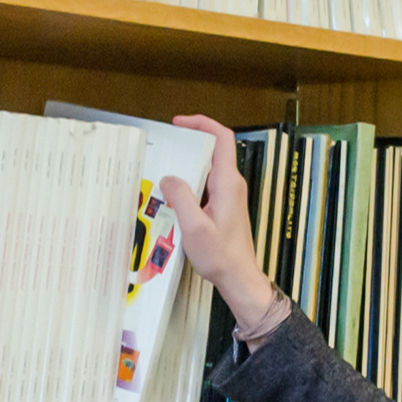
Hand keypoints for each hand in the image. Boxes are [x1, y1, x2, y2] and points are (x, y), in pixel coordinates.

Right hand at [162, 114, 274, 326]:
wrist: (239, 277)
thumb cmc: (221, 256)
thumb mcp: (194, 227)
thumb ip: (180, 199)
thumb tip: (168, 177)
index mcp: (228, 183)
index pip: (222, 138)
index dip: (202, 124)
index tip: (179, 123)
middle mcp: (232, 185)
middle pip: (213, 151)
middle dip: (188, 144)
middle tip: (163, 147)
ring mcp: (230, 195)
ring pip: (207, 169)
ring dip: (186, 166)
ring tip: (162, 170)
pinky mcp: (224, 207)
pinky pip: (206, 185)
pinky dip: (189, 183)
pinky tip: (171, 195)